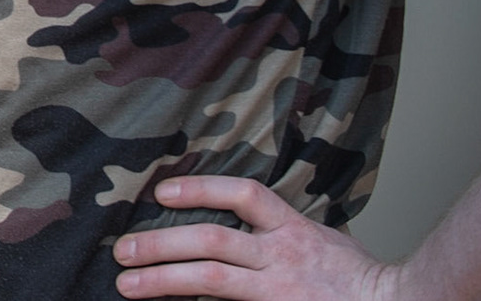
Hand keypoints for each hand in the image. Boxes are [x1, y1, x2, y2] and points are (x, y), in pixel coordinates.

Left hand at [112, 176, 397, 299]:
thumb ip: (280, 227)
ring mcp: (279, 290)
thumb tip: (239, 214)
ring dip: (162, 280)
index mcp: (293, 230)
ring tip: (127, 282)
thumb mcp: (321, 238)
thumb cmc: (358, 278)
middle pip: (211, 240)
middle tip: (121, 249)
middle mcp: (283, 257)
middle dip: (161, 243)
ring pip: (211, 279)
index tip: (161, 192)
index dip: (200, 189)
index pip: (243, 195)